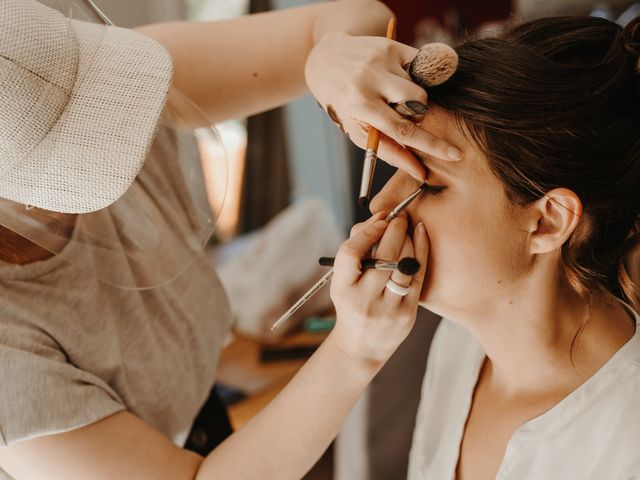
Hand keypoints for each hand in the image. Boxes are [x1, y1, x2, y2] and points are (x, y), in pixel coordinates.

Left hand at [305, 32, 461, 181]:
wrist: (326, 61)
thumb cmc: (344, 104)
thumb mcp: (359, 132)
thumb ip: (390, 152)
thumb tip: (419, 172)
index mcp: (360, 106)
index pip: (403, 130)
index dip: (431, 145)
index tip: (454, 155)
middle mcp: (370, 80)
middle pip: (418, 103)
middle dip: (416, 114)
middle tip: (400, 115)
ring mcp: (382, 59)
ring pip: (420, 87)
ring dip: (412, 98)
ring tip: (393, 97)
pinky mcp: (391, 45)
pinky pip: (420, 67)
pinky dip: (413, 78)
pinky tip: (395, 79)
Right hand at [329, 212, 428, 364]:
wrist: (362, 345)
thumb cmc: (352, 303)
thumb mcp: (343, 281)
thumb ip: (356, 251)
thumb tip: (379, 219)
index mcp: (342, 289)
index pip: (351, 253)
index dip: (367, 231)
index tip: (379, 218)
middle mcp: (364, 300)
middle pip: (383, 257)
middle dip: (394, 230)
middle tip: (399, 216)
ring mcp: (387, 308)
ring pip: (404, 265)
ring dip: (409, 239)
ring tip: (409, 227)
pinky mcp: (407, 313)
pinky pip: (418, 276)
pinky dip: (421, 252)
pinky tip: (421, 236)